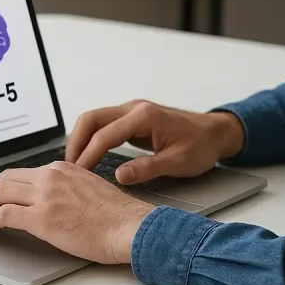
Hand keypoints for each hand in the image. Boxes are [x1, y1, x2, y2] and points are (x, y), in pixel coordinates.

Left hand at [0, 161, 155, 263]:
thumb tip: (52, 201)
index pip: (23, 172)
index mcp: (63, 168)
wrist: (129, 226)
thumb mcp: (90, 188)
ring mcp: (45, 195)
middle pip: (5, 178)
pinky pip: (2, 215)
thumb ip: (68, 188)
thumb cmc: (117, 216)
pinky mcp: (40, 217)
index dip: (4, 185)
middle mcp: (51, 176)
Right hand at [65, 100, 244, 184]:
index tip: (77, 175)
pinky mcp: (133, 118)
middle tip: (68, 168)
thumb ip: (147, 169)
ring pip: (95, 118)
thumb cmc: (201, 146)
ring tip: (75, 164)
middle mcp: (135, 108)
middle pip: (92, 118)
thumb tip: (120, 177)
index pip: (105, 135)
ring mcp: (133, 110)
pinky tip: (89, 156)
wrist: (216, 132)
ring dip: (81, 139)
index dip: (88, 155)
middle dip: (76, 142)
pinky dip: (92, 138)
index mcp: (144, 117)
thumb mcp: (177, 162)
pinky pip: (105, 124)